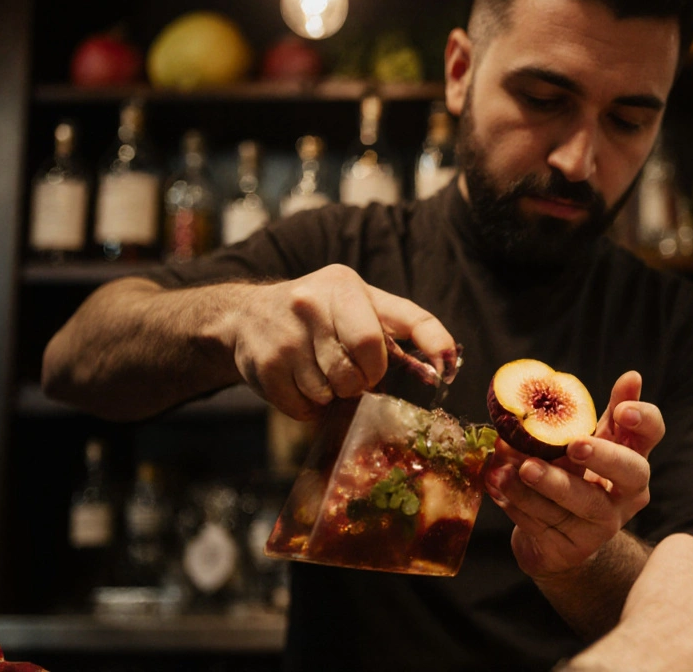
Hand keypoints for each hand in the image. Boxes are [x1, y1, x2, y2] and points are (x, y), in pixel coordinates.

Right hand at [229, 264, 455, 419]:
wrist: (244, 317)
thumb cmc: (318, 316)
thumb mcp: (357, 304)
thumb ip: (399, 328)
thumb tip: (447, 363)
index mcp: (345, 285)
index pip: (402, 318)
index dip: (432, 342)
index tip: (448, 367)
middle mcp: (313, 302)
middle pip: (367, 361)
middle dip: (365, 377)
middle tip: (353, 373)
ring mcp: (287, 333)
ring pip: (334, 389)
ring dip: (332, 393)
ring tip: (317, 371)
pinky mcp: (265, 364)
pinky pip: (305, 407)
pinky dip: (307, 405)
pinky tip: (297, 382)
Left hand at [485, 370, 663, 578]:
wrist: (556, 539)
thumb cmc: (576, 478)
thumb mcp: (589, 442)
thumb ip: (604, 410)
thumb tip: (632, 376)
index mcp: (632, 458)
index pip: (651, 434)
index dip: (644, 420)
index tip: (622, 411)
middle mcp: (627, 494)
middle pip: (630, 473)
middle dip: (603, 456)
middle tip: (574, 444)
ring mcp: (603, 525)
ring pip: (577, 502)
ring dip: (541, 483)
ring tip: (509, 468)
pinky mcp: (572, 548)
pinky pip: (543, 523)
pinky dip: (517, 502)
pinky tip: (498, 484)